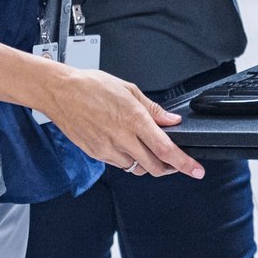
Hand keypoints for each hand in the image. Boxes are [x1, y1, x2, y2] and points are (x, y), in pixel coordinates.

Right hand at [37, 67, 203, 179]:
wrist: (60, 92)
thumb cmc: (92, 87)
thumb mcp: (129, 90)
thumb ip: (153, 109)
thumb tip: (172, 122)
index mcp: (134, 119)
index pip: (166, 149)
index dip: (184, 163)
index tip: (196, 170)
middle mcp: (122, 138)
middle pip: (155, 166)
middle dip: (170, 168)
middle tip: (177, 163)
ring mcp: (108, 149)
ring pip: (137, 168)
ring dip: (149, 164)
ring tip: (150, 151)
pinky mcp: (97, 154)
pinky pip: (120, 165)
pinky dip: (130, 161)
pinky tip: (128, 147)